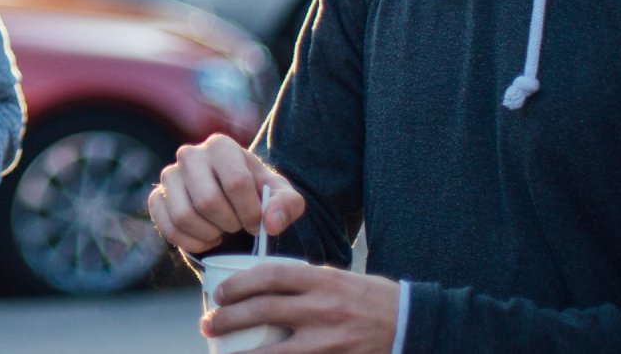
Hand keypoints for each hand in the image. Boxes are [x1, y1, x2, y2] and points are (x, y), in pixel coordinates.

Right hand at [147, 133, 305, 252]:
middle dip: (229, 224)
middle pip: (207, 200)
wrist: (234, 203)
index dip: (250, 212)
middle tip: (238, 227)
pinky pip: (168, 228)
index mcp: (221, 146)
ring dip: (209, 234)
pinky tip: (207, 240)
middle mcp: (190, 154)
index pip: (236, 182)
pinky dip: (190, 242)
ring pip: (184, 216)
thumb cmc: (259, 195)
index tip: (257, 223)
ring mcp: (169, 175)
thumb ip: (287, 206)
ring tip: (223, 232)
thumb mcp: (283, 197)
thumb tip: (269, 223)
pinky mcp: (157, 197)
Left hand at [204, 264, 398, 352]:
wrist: (412, 324)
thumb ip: (304, 282)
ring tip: (220, 352)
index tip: (220, 294)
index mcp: (322, 280)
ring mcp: (329, 341)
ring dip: (240, 353)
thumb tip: (263, 288)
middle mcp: (323, 308)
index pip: (269, 276)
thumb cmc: (371, 299)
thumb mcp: (339, 279)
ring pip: (272, 351)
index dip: (238, 284)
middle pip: (262, 311)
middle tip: (208, 324)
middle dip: (227, 318)